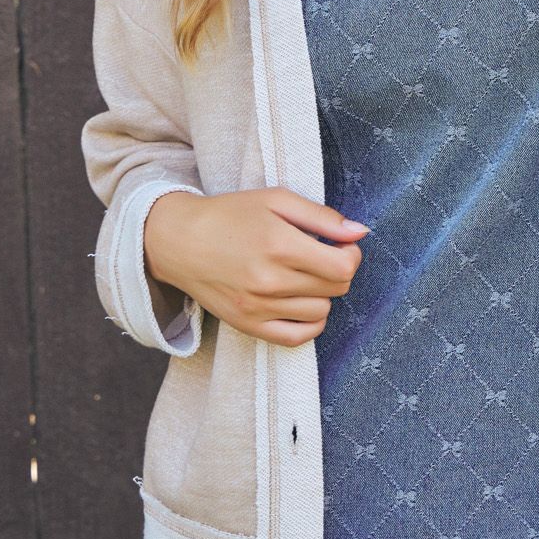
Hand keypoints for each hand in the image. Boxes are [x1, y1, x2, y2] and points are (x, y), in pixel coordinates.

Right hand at [144, 187, 369, 347]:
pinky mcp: (248, 325)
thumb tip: (360, 232)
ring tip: (303, 275)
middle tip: (319, 256)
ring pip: (322, 312)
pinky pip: (298, 337)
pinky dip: (310, 323)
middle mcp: (270, 281)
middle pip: (336, 288)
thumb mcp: (276, 201)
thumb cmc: (230, 215)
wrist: (178, 242)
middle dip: (337, 270)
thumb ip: (322, 217)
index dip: (351, 254)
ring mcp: (258, 307)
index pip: (344, 266)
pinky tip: (302, 303)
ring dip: (322, 294)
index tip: (339, 245)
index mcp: (279, 245)